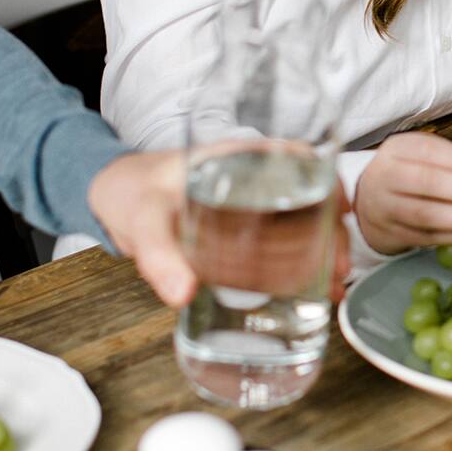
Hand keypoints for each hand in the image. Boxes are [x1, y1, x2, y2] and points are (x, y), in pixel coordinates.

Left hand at [88, 152, 351, 307]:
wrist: (110, 202)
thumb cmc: (129, 192)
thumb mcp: (142, 219)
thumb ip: (159, 254)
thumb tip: (183, 293)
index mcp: (235, 160)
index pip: (296, 156)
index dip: (327, 180)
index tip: (341, 211)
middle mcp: (251, 181)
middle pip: (309, 197)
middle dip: (333, 232)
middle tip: (339, 269)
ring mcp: (249, 209)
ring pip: (300, 224)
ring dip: (322, 253)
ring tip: (333, 288)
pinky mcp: (241, 237)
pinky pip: (279, 246)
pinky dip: (299, 268)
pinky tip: (309, 295)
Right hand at [354, 132, 451, 254]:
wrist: (368, 201)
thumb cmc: (408, 174)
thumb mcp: (423, 157)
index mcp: (398, 149)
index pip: (431, 152)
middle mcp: (385, 175)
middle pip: (428, 183)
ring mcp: (384, 207)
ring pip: (426, 215)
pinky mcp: (390, 233)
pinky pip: (425, 237)